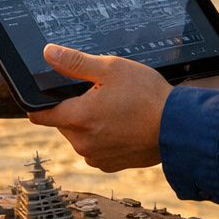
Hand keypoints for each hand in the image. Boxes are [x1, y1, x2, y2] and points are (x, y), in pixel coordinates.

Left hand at [27, 44, 170, 171]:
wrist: (178, 127)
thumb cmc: (147, 96)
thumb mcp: (111, 68)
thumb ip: (75, 62)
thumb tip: (49, 53)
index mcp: (78, 118)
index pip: (40, 115)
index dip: (39, 103)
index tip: (44, 96)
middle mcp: (83, 143)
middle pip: (63, 122)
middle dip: (75, 107)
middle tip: (98, 94)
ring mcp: (96, 157)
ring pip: (80, 135)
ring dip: (89, 123)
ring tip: (115, 109)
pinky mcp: (110, 165)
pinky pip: (96, 148)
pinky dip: (103, 137)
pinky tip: (121, 125)